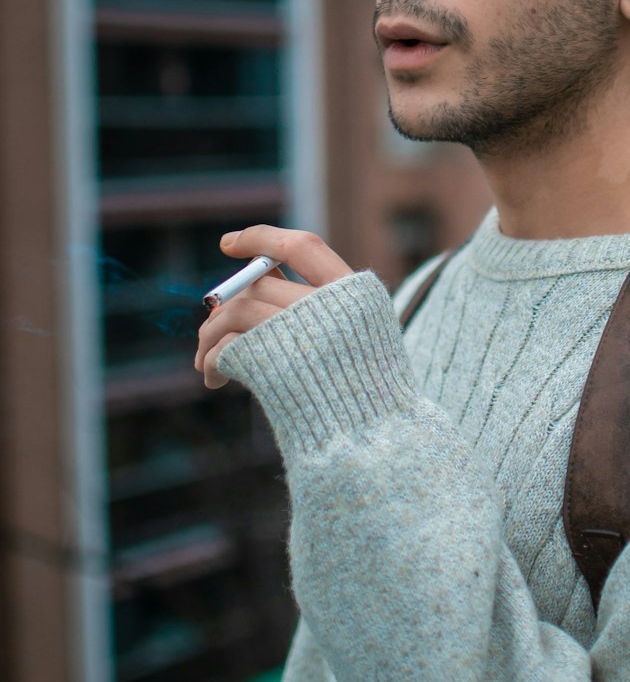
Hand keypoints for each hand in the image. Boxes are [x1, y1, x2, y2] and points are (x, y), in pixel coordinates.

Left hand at [196, 226, 352, 388]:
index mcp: (355, 292)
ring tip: (204, 360)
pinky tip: (214, 377)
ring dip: (210, 334)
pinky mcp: (274, 364)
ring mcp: (301, 333)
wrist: (374, 443)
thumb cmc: (365, 393)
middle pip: (259, 285)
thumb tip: (261, 275)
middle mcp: (327, 306)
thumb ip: (318, 306)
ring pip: (236, 312)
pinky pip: (229, 345)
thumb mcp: (356, 337)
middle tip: (209, 325)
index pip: (301, 246)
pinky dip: (214, 358)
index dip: (262, 239)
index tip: (227, 243)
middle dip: (226, 303)